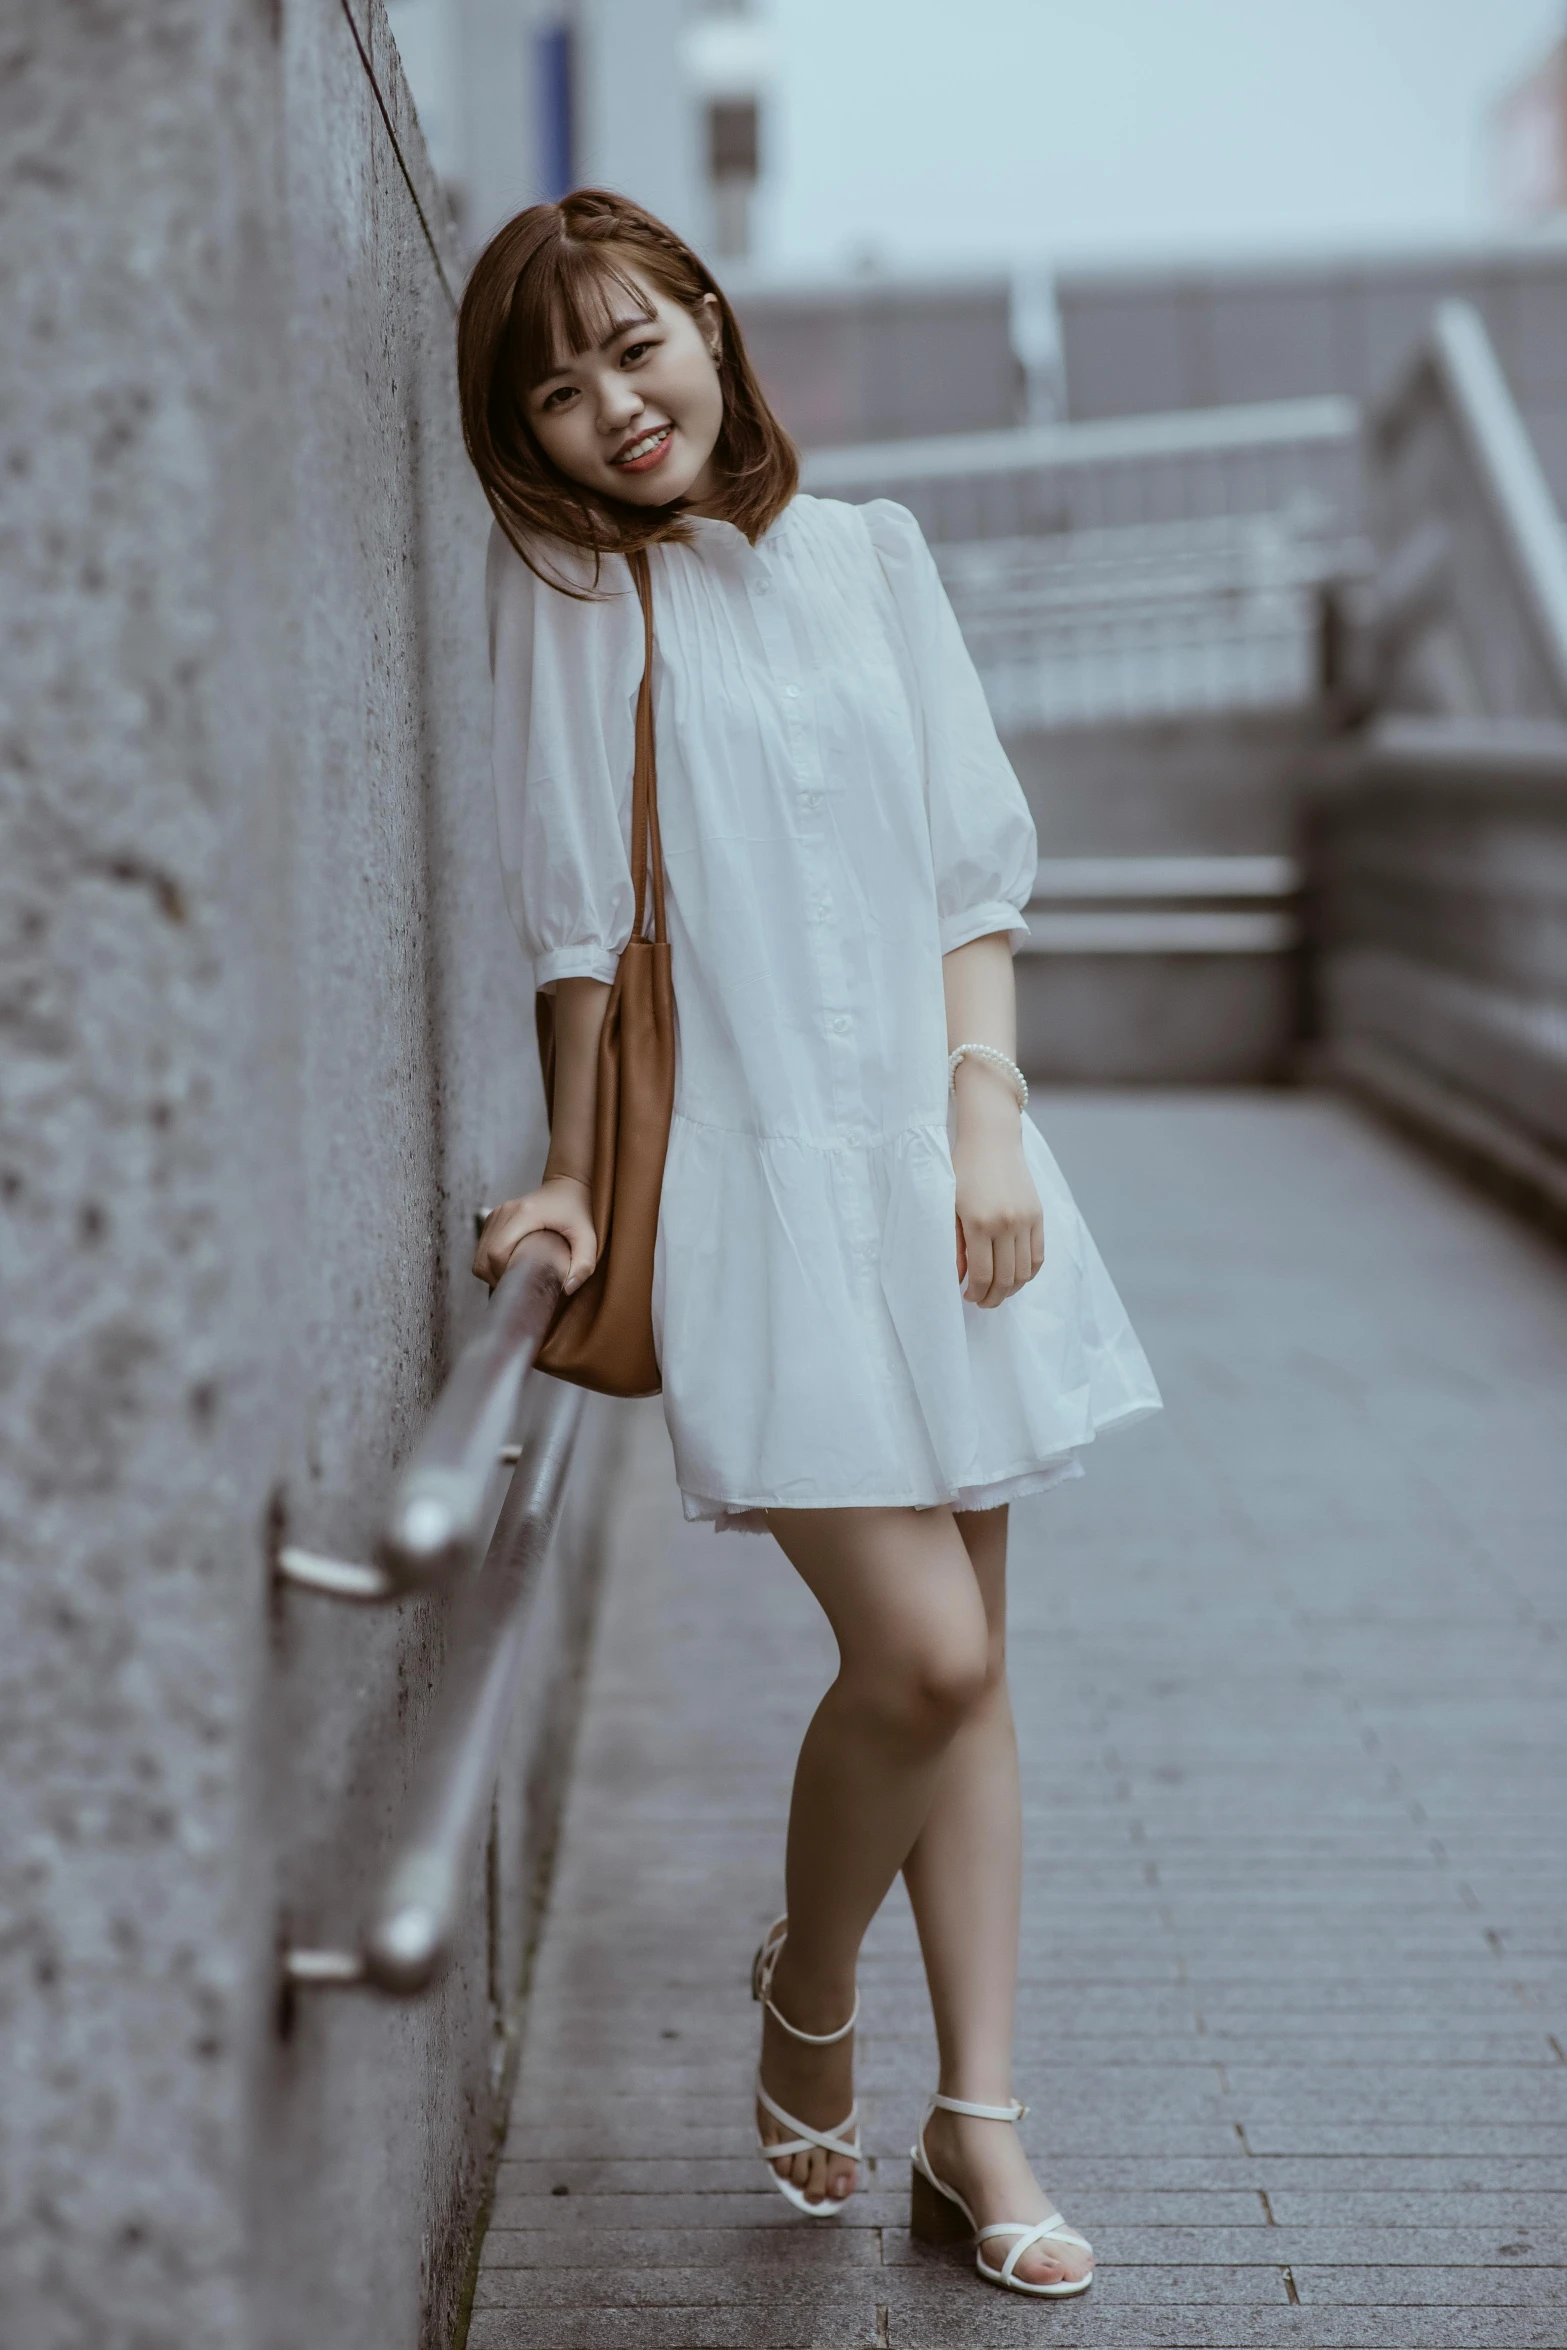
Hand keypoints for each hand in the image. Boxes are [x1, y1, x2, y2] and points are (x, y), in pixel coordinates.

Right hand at [472, 1176, 596, 1294]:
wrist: (565, 1187)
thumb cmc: (577, 1212)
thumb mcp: (588, 1238)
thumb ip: (584, 1264)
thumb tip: (567, 1289)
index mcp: (525, 1214)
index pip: (497, 1252)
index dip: (505, 1274)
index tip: (523, 1284)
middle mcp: (505, 1212)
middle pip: (484, 1257)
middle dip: (497, 1278)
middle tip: (519, 1286)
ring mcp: (495, 1214)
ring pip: (479, 1255)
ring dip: (492, 1272)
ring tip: (514, 1278)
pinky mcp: (492, 1218)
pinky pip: (481, 1248)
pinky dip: (490, 1263)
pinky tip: (509, 1267)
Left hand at [951, 1074, 1043, 1308]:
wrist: (991, 1140)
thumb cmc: (962, 1171)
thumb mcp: (949, 1207)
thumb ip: (955, 1245)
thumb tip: (961, 1279)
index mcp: (979, 1222)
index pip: (983, 1274)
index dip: (976, 1293)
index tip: (967, 1297)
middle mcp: (1006, 1223)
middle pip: (1005, 1278)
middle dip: (993, 1298)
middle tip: (982, 1302)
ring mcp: (1026, 1220)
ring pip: (1024, 1272)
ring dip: (1011, 1289)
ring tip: (997, 1292)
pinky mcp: (1038, 1215)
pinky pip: (1038, 1256)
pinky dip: (1028, 1273)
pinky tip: (1015, 1277)